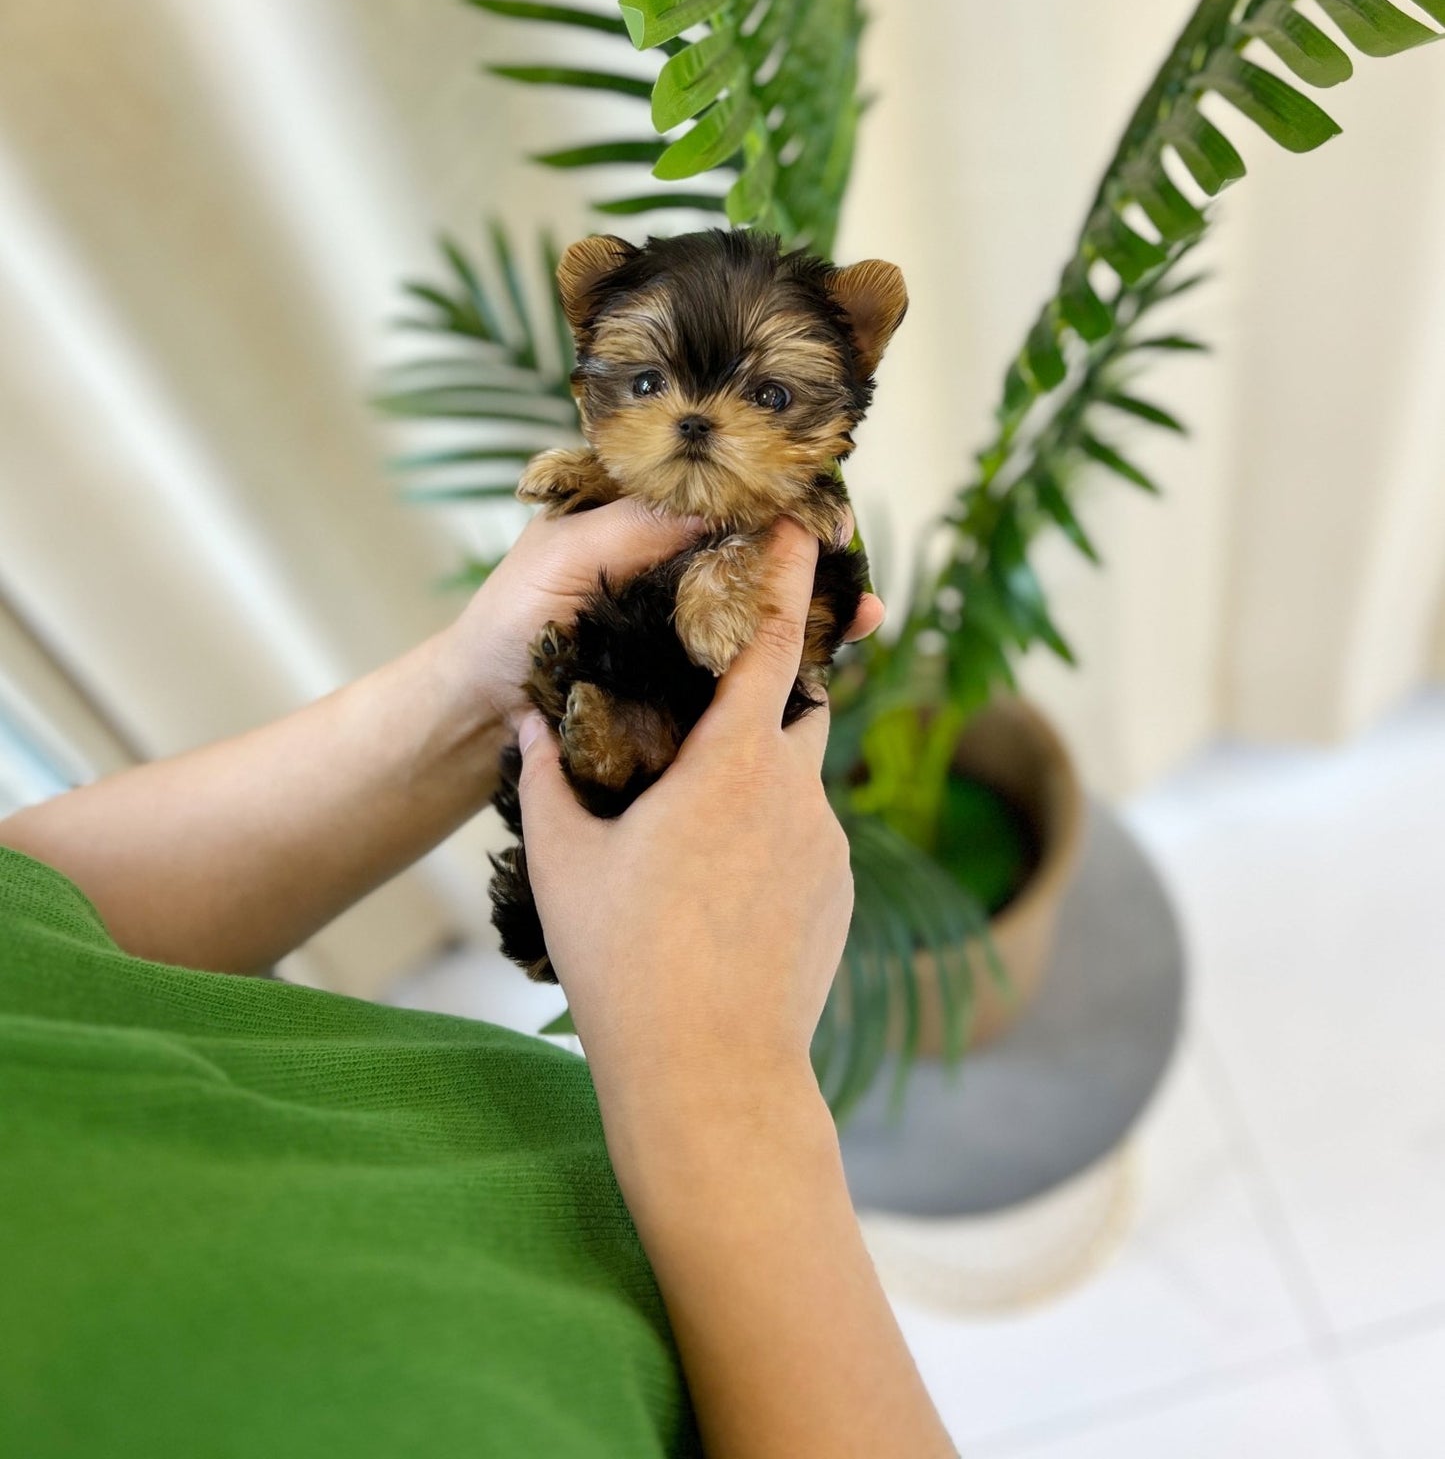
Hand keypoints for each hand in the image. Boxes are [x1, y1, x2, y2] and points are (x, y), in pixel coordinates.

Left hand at [436, 499, 883, 733]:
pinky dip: (791, 660)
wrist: (479, 712)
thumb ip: (638, 527)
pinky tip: (830, 663)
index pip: (722, 494)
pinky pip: (748, 662)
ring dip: (816, 610)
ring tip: (864, 617)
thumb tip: (720, 496)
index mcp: (642, 516)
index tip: (821, 510)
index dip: (775, 498)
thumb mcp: (565, 556)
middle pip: (757, 549)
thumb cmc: (506, 622)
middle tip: (856, 567)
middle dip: (812, 557)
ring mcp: (683, 621)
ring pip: (764, 606)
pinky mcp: (687, 676)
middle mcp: (671, 562)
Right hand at [516, 520, 857, 1136]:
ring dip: (757, 774)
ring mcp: (828, 846)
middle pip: (796, 703)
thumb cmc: (627, 961)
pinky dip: (770, 836)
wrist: (712, 1078)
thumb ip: (547, 776)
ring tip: (696, 819)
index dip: (790, 577)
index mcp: (733, 763)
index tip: (807, 525)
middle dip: (767, 681)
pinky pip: (806, 837)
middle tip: (717, 686)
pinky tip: (719, 888)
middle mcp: (796, 792)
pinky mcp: (841, 894)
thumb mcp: (564, 860)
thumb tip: (529, 720)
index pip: (773, 643)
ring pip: (797, 777)